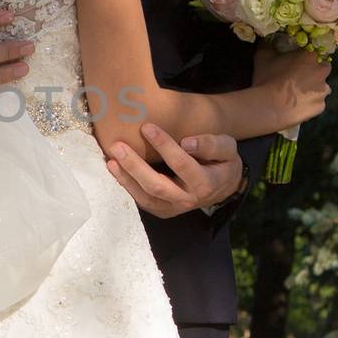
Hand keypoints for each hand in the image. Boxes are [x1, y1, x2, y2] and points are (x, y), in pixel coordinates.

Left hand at [104, 127, 243, 217]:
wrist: (222, 187)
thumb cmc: (222, 162)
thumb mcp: (227, 149)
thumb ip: (211, 145)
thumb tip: (187, 143)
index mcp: (205, 183)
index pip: (182, 164)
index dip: (164, 145)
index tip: (147, 127)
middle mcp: (187, 199)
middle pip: (157, 186)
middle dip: (135, 166)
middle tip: (118, 146)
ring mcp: (173, 208)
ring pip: (146, 197)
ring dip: (126, 179)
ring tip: (110, 161)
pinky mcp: (162, 210)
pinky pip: (142, 201)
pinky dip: (127, 187)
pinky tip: (114, 172)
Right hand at [254, 44, 330, 127]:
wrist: (268, 108)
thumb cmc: (266, 79)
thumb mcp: (262, 57)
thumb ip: (267, 45)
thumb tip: (266, 39)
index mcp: (310, 56)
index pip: (315, 52)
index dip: (307, 57)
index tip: (297, 62)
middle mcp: (321, 72)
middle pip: (322, 69)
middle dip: (314, 72)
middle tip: (298, 78)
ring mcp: (322, 90)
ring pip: (321, 88)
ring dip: (313, 89)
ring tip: (297, 95)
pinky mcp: (320, 106)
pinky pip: (317, 103)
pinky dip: (310, 104)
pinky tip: (297, 106)